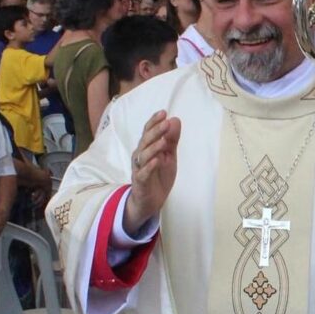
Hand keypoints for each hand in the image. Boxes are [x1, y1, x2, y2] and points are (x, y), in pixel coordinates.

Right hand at [124, 111, 180, 235]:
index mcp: (147, 148)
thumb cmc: (158, 175)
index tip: (163, 112)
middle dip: (155, 131)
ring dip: (153, 148)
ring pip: (143, 156)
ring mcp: (139, 169)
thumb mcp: (169, 156)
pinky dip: (149, 167)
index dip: (154, 122)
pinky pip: (143, 173)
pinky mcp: (140, 182)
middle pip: (145, 141)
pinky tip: (156, 161)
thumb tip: (175, 120)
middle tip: (166, 122)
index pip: (148, 132)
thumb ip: (171, 140)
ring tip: (163, 141)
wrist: (150, 201)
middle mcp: (140, 156)